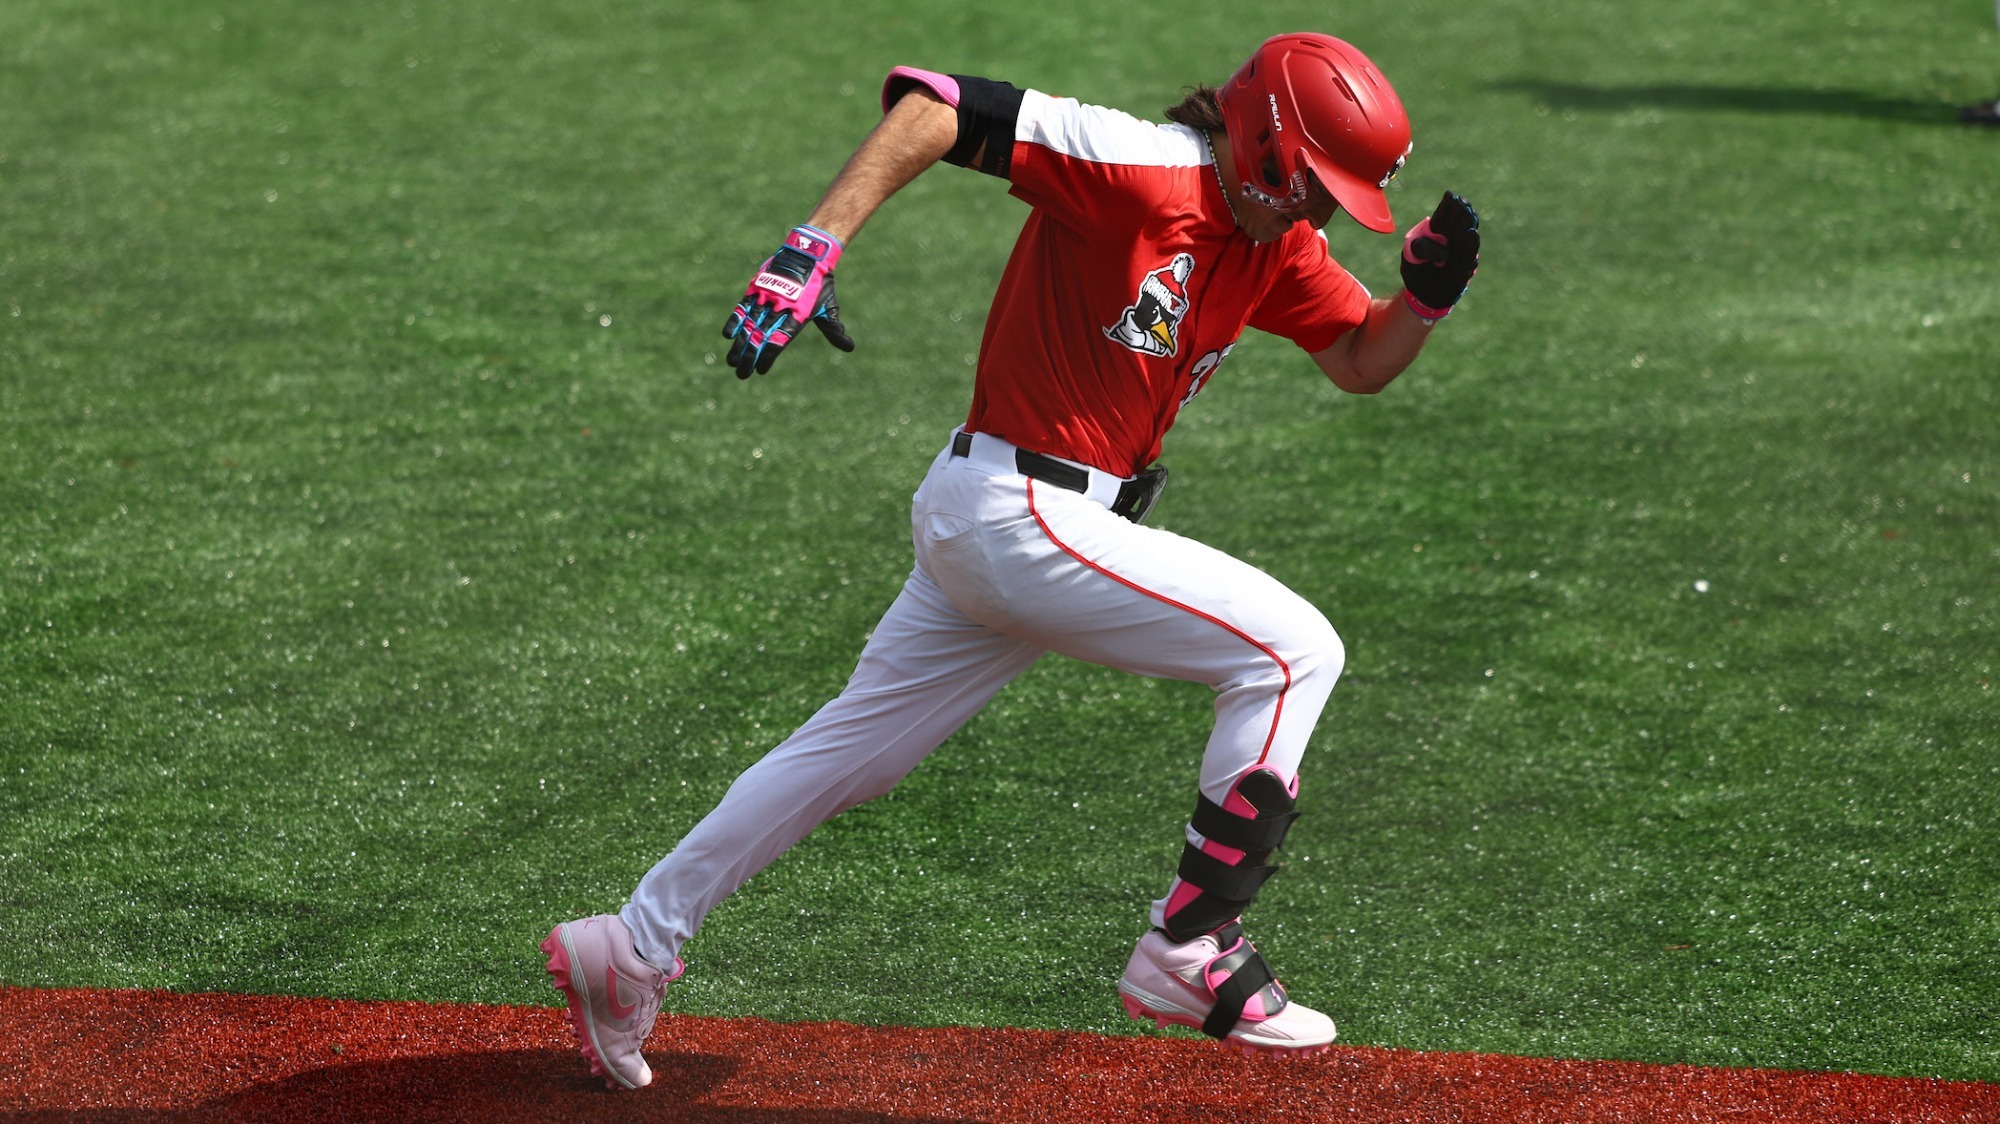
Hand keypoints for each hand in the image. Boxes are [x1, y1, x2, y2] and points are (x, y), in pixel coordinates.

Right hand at [721, 225, 854, 377]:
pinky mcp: (757, 286)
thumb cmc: (819, 284)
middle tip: (741, 374)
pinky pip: (743, 306)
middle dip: (749, 356)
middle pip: (761, 336)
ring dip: (740, 344)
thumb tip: (849, 348)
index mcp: (799, 314)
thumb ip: (833, 329)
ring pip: (750, 324)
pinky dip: (735, 320)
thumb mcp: (828, 306)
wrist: (808, 251)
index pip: (780, 340)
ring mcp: (767, 296)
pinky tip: (728, 335)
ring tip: (731, 362)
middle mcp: (781, 306)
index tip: (761, 370)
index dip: (769, 355)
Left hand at [1399, 192, 1479, 320]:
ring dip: (1468, 224)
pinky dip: (1470, 243)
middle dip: (1461, 211)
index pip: (1445, 215)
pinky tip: (1471, 233)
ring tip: (1468, 214)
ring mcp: (1460, 251)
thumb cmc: (1415, 270)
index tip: (1450, 196)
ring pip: (1467, 234)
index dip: (1449, 205)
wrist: (1420, 293)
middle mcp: (1452, 239)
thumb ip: (1421, 248)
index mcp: (1437, 232)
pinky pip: (1469, 253)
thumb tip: (1443, 250)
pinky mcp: (1465, 265)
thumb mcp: (1411, 256)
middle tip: (1462, 202)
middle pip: (1459, 221)